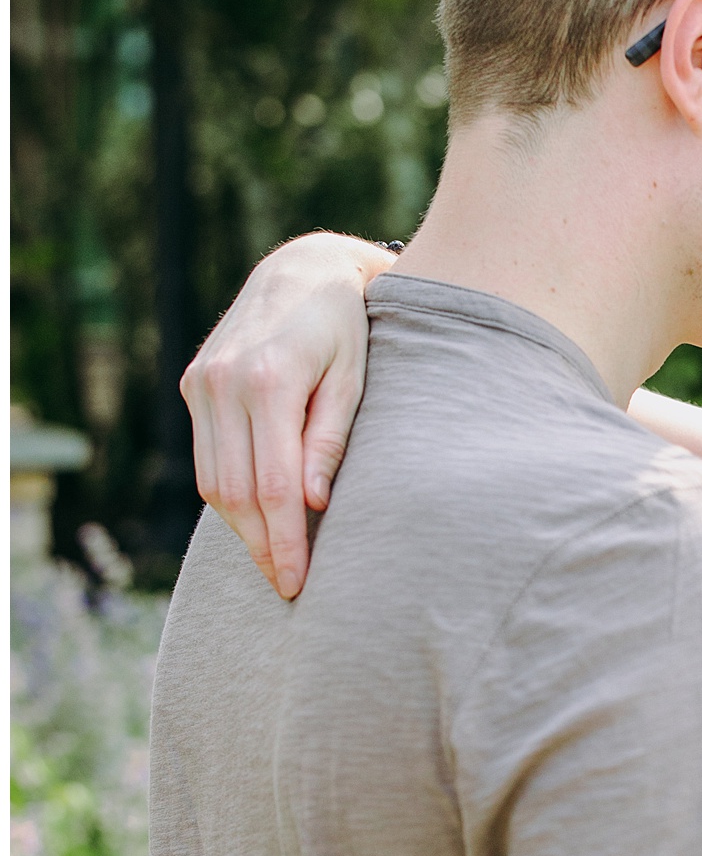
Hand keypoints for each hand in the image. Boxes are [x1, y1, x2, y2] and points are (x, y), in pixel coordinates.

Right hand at [182, 232, 392, 599]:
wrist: (303, 269)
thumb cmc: (347, 329)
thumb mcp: (354, 381)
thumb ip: (331, 441)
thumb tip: (313, 506)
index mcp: (269, 379)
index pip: (273, 484)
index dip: (285, 540)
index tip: (298, 581)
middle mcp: (224, 382)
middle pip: (235, 491)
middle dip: (261, 545)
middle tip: (289, 585)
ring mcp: (201, 382)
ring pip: (212, 481)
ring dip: (242, 528)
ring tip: (276, 560)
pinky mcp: (193, 384)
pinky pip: (206, 459)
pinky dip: (229, 496)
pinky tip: (258, 518)